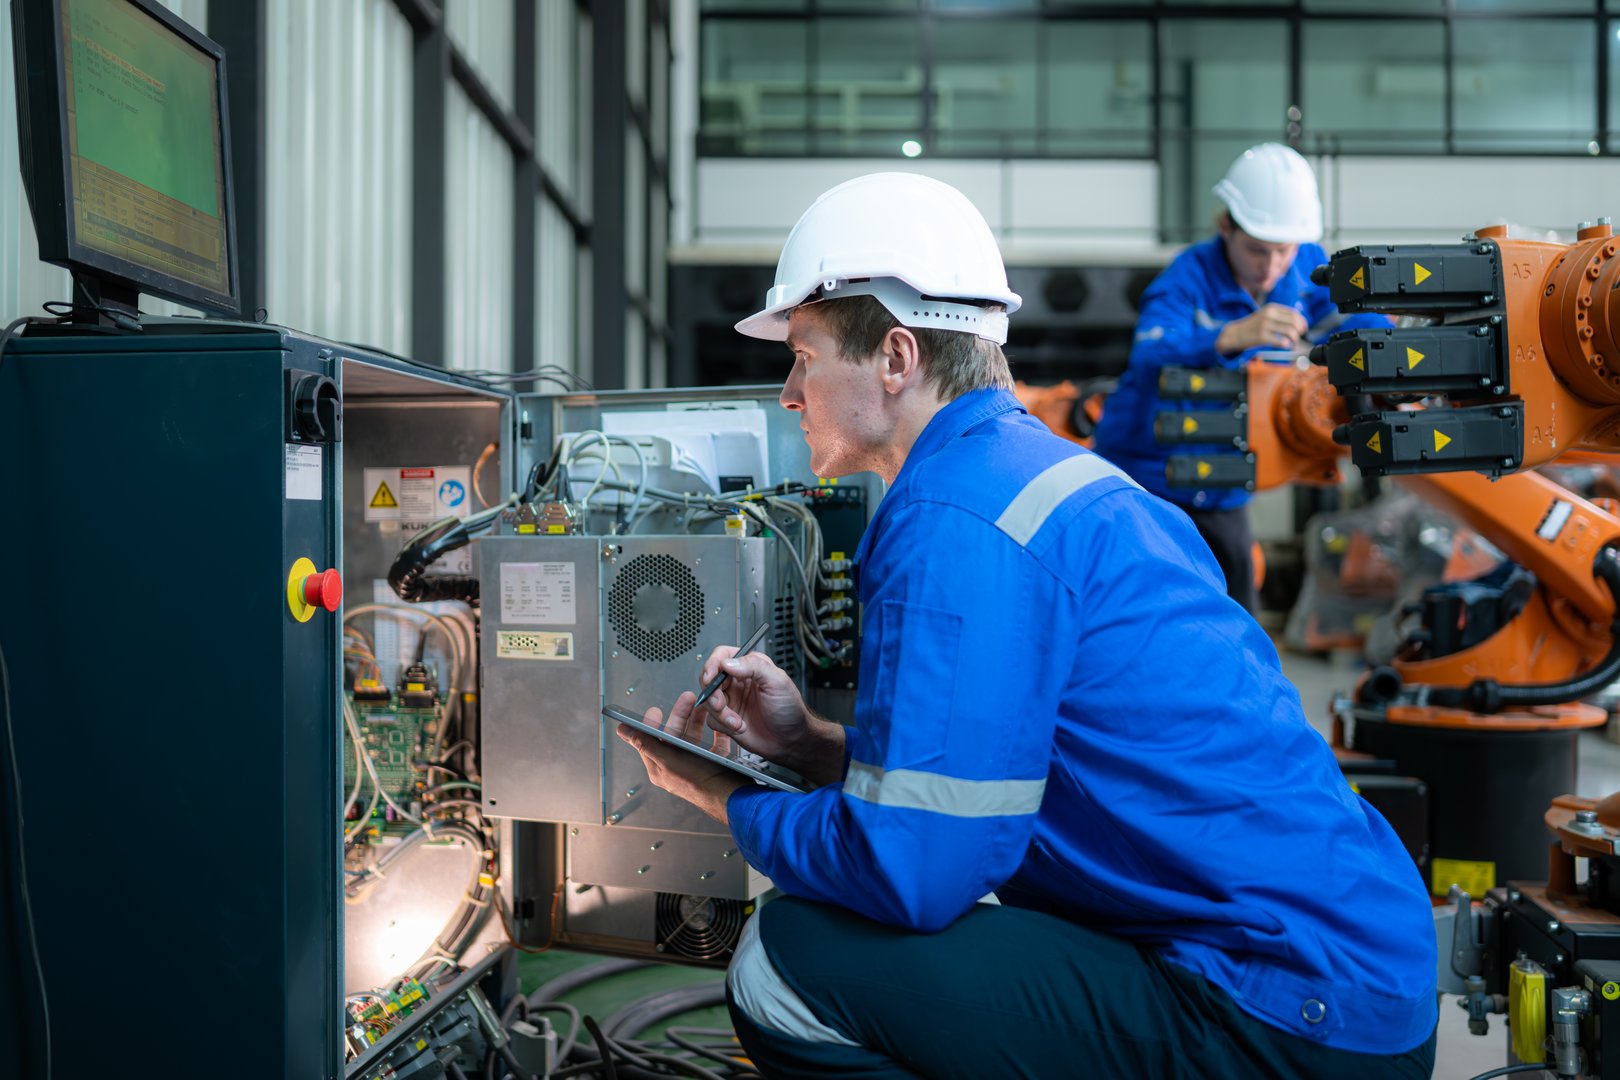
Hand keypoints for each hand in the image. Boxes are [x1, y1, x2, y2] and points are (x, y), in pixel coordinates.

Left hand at [616, 693, 746, 823]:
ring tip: (703, 706)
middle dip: (680, 714)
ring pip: (694, 735)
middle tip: (687, 699)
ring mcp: (696, 762)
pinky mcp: (714, 762)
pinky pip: (714, 742)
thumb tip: (624, 732)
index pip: (650, 741)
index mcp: (661, 768)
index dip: (651, 724)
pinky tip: (717, 722)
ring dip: (698, 718)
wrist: (732, 797)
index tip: (656, 710)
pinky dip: (716, 731)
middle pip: (674, 734)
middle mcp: (677, 765)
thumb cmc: (699, 783)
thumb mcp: (669, 762)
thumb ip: (647, 745)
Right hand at [699, 647, 844, 785]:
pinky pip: (712, 720)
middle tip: (720, 703)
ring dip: (720, 713)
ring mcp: (731, 701)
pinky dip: (724, 725)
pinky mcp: (726, 720)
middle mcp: (737, 682)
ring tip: (736, 720)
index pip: (722, 656)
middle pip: (709, 679)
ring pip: (708, 701)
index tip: (711, 676)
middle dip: (712, 693)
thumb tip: (728, 662)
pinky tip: (740, 727)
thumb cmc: (790, 710)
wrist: (791, 741)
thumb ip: (754, 667)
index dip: (712, 664)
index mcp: (749, 667)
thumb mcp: (777, 682)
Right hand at [1216, 303, 1307, 355]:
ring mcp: (1265, 325)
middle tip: (1298, 336)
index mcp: (1271, 307)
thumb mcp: (1265, 315)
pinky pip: (1281, 341)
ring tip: (1292, 342)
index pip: (1293, 313)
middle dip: (1300, 330)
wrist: (1235, 333)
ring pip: (1290, 331)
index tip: (1303, 329)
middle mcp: (1268, 314)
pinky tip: (1285, 345)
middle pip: (1294, 322)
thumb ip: (1280, 316)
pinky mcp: (1262, 337)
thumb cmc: (1253, 326)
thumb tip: (1300, 323)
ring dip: (1294, 338)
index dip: (1302, 321)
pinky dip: (1287, 344)